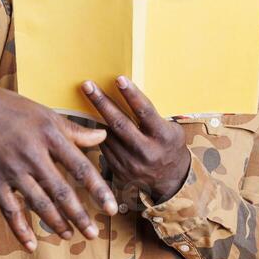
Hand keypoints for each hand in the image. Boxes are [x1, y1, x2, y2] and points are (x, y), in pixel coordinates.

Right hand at [0, 80, 117, 250]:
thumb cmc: (12, 109)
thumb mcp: (46, 113)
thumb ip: (74, 130)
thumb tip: (103, 137)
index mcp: (50, 135)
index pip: (80, 167)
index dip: (98, 189)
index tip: (112, 208)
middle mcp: (32, 154)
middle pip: (60, 191)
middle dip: (79, 215)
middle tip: (94, 234)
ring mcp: (12, 169)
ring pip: (37, 203)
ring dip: (55, 223)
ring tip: (69, 236)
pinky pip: (9, 209)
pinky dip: (19, 229)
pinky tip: (31, 245)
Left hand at [81, 76, 190, 203]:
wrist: (172, 179)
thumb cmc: (169, 145)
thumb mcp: (170, 128)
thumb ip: (151, 116)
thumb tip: (127, 94)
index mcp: (162, 136)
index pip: (145, 111)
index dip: (132, 94)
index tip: (119, 79)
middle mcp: (147, 151)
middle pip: (120, 123)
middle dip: (101, 102)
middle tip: (88, 85)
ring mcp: (132, 164)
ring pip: (108, 135)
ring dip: (95, 116)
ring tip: (87, 99)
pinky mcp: (120, 172)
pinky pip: (105, 148)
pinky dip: (98, 134)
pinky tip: (94, 122)